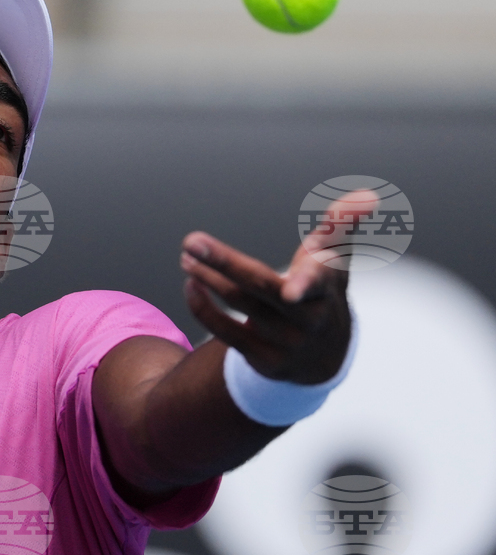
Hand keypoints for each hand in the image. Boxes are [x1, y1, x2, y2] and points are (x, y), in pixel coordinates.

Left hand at [179, 190, 376, 384]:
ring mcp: (283, 340)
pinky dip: (203, 307)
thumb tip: (367, 196)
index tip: (292, 291)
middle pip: (259, 287)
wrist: (322, 356)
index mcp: (324, 288)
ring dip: (208, 278)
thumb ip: (341, 225)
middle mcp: (305, 317)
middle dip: (224, 263)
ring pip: (238, 303)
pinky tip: (192, 285)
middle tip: (192, 240)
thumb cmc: (323, 291)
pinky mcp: (261, 358)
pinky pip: (224, 331)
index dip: (306, 284)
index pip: (316, 282)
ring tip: (187, 256)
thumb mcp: (334, 259)